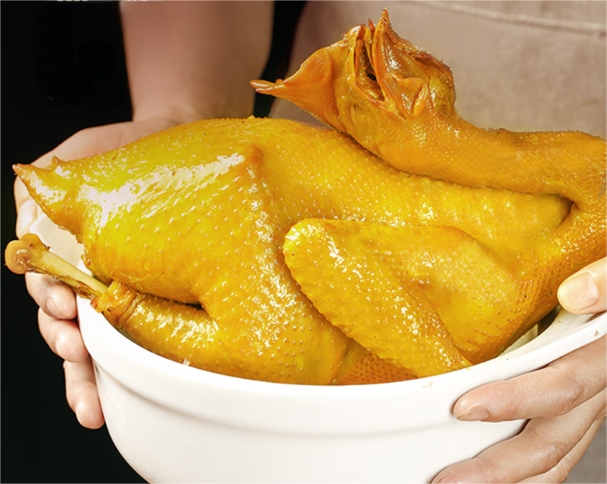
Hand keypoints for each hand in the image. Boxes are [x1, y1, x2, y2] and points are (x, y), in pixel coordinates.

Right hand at [15, 117, 180, 428]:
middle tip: (77, 357)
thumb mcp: (77, 155)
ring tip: (94, 401)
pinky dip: (134, 365)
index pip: (48, 286)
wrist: (176, 139)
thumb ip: (43, 185)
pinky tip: (135, 389)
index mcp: (66, 249)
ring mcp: (121, 289)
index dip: (51, 302)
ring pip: (98, 342)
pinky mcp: (153, 294)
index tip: (67, 309)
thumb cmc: (124, 149)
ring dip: (91, 374)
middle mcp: (91, 276)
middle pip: (67, 326)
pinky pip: (143, 333)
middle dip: (67, 351)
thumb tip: (28, 218)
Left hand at [433, 258, 606, 482]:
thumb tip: (574, 296)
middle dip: (497, 467)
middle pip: (549, 442)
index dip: (514, 402)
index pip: (560, 387)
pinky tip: (484, 480)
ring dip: (506, 481)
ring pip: (551, 459)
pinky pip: (549, 452)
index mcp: (599, 357)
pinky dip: (519, 474)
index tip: (463, 408)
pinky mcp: (570, 411)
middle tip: (445, 480)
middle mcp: (594, 392)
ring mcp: (583, 408)